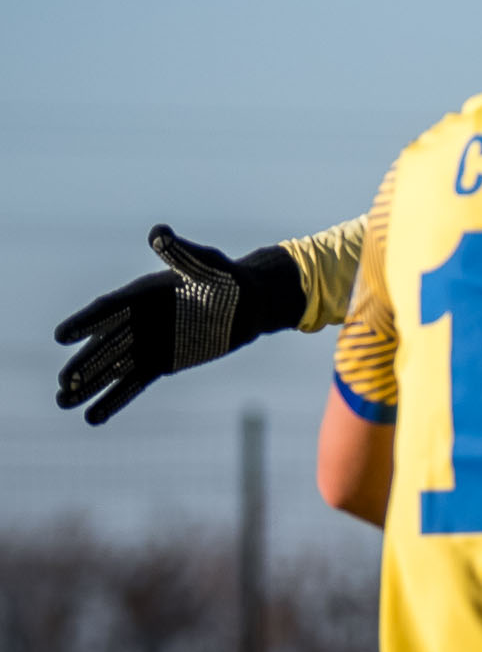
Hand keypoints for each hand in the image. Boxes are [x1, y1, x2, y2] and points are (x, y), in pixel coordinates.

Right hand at [55, 225, 305, 424]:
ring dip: (89, 385)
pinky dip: (114, 400)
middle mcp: (137, 321)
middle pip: (104, 344)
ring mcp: (146, 344)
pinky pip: (132, 384)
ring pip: (111, 368)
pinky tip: (94, 417)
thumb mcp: (206, 265)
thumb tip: (158, 233)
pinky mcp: (159, 364)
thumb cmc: (228, 279)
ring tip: (63, 402)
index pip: (107, 309)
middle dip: (84, 363)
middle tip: (65, 382)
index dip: (85, 321)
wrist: (249, 304)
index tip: (62, 336)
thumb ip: (181, 254)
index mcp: (141, 295)